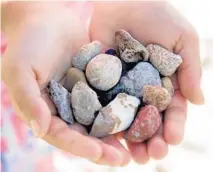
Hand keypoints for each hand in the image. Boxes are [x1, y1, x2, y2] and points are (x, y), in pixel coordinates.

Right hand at [1, 2, 129, 165]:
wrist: (48, 19)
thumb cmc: (29, 43)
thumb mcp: (19, 69)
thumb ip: (27, 99)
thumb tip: (40, 129)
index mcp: (45, 110)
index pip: (62, 135)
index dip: (80, 146)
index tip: (100, 155)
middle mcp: (65, 108)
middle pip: (85, 133)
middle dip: (103, 148)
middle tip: (123, 160)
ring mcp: (83, 96)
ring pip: (100, 120)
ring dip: (116, 134)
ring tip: (134, 148)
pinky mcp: (96, 83)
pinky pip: (109, 98)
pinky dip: (121, 109)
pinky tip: (137, 117)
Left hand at [90, 1, 203, 163]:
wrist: (118, 0)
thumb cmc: (153, 13)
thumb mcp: (181, 37)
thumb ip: (190, 69)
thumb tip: (199, 101)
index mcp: (163, 80)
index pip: (170, 109)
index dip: (172, 125)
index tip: (171, 140)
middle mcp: (141, 88)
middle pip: (147, 120)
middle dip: (151, 139)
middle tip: (151, 155)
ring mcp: (119, 88)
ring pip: (126, 119)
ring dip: (130, 139)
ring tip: (133, 157)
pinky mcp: (99, 83)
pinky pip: (102, 106)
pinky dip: (106, 123)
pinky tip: (108, 139)